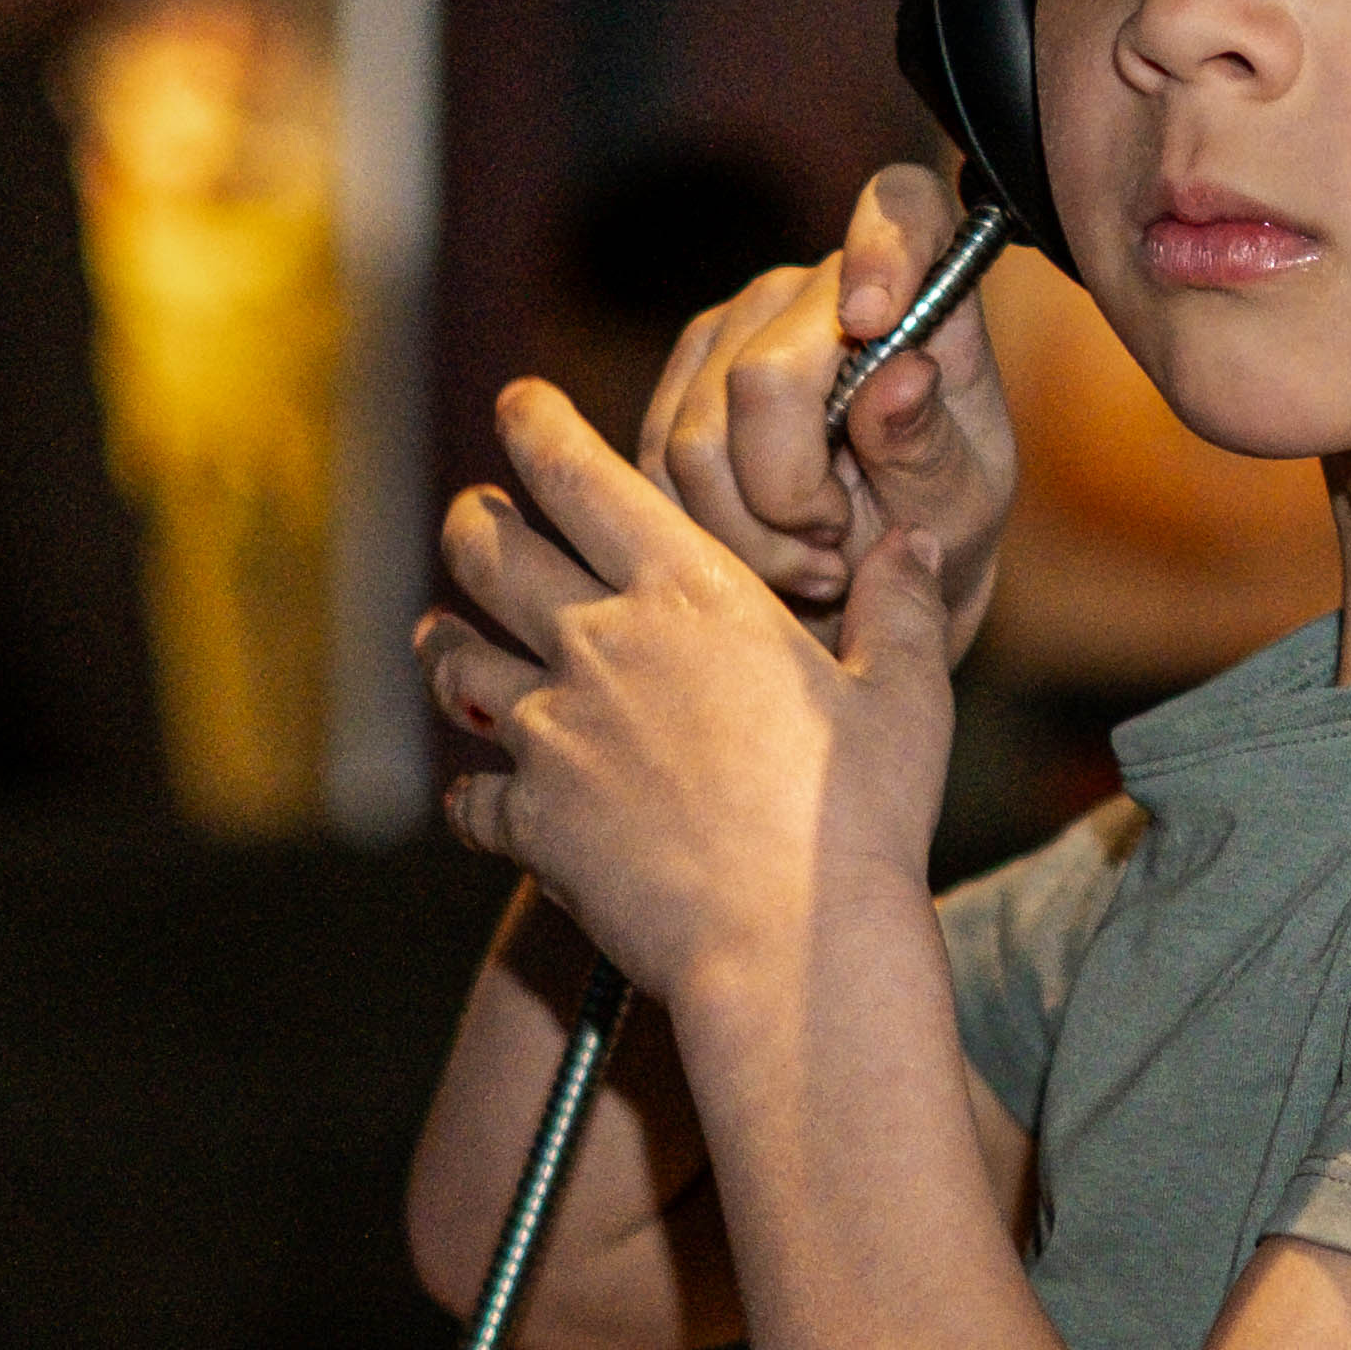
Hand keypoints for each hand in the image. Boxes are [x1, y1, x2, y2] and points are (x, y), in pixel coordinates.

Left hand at [416, 382, 941, 1008]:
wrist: (790, 946)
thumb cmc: (859, 818)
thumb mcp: (905, 698)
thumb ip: (900, 609)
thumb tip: (910, 545)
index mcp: (687, 592)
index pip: (579, 474)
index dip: (536, 425)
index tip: (518, 402)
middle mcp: (598, 644)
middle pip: (488, 551)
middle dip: (471, 522)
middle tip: (472, 518)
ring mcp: (554, 734)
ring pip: (458, 661)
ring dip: (446, 643)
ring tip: (440, 637)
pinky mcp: (533, 823)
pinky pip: (473, 796)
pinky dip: (474, 793)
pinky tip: (482, 796)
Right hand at [625, 162, 1022, 686]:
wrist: (875, 582)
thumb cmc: (936, 528)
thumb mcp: (960, 505)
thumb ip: (932, 444)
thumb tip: (902, 374)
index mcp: (914, 295)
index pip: (906, 206)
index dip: (884, 245)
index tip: (874, 322)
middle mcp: (810, 294)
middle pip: (763, 378)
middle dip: (793, 493)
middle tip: (839, 541)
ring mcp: (730, 332)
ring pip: (697, 441)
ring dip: (752, 532)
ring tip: (814, 560)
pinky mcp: (674, 390)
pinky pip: (656, 471)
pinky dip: (712, 534)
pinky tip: (767, 556)